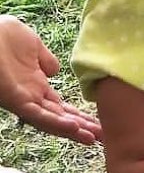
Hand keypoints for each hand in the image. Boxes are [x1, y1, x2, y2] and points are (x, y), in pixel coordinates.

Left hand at [0, 15, 101, 143]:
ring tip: (94, 138)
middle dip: (82, 127)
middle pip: (60, 117)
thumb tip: (56, 70)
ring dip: (72, 131)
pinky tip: (73, 127)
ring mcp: (24, 100)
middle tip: (104, 137)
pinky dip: (56, 123)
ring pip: (51, 121)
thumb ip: (46, 59)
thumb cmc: (4, 35)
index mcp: (35, 84)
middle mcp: (31, 97)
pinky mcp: (16, 101)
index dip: (78, 114)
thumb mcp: (33, 45)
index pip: (60, 105)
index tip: (98, 122)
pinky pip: (38, 116)